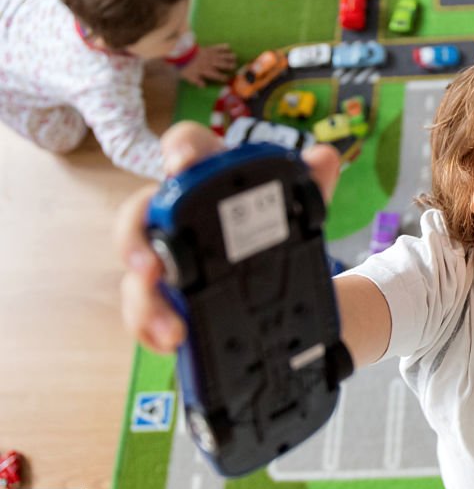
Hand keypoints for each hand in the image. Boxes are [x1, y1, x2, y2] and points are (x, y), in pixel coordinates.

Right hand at [113, 121, 341, 353]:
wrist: (284, 291)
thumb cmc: (274, 235)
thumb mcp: (297, 214)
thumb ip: (312, 186)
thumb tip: (324, 157)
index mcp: (208, 183)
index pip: (187, 151)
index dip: (179, 148)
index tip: (180, 162)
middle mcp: (176, 219)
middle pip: (138, 215)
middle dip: (133, 237)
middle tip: (149, 263)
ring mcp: (165, 262)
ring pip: (137, 274)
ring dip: (145, 298)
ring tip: (171, 325)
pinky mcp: (165, 300)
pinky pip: (144, 313)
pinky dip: (153, 327)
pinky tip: (172, 339)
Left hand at [179, 44, 236, 86]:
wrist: (180, 53)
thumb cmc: (185, 67)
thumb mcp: (189, 77)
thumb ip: (197, 81)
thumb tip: (204, 86)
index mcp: (206, 71)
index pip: (217, 75)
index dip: (223, 77)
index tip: (227, 79)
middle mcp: (210, 63)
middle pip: (222, 64)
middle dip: (230, 66)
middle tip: (235, 66)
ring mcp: (210, 54)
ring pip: (221, 55)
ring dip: (229, 56)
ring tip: (235, 57)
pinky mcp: (208, 48)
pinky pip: (217, 47)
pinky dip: (222, 46)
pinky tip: (228, 46)